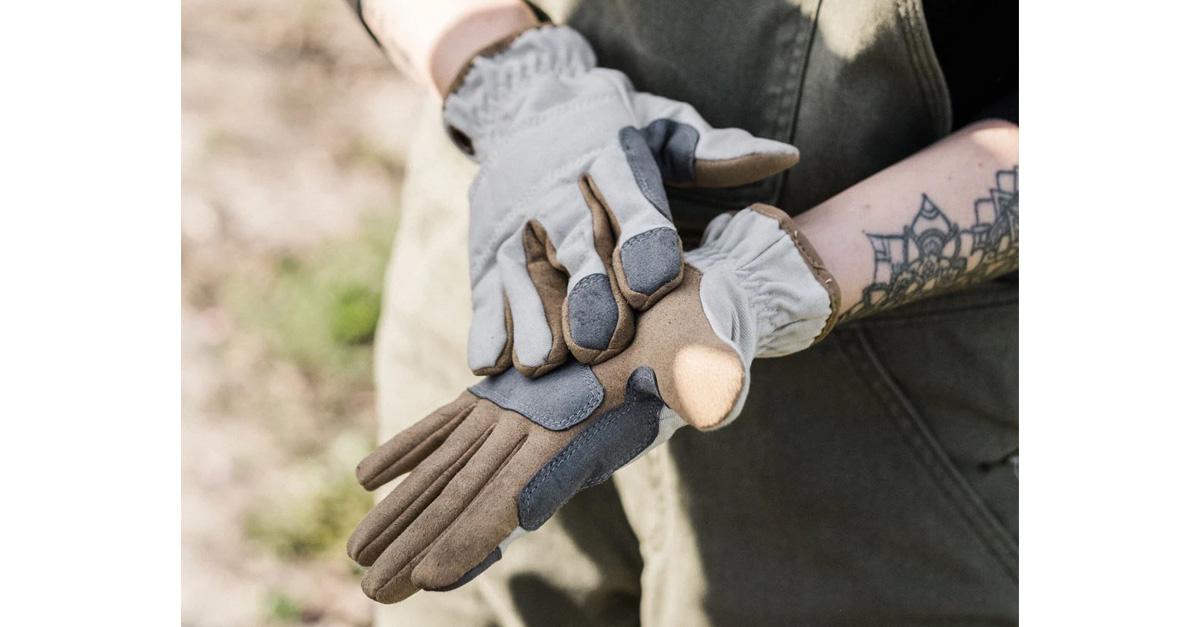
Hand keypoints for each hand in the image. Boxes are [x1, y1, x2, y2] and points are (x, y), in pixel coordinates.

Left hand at [347, 206, 839, 601]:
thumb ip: (704, 374)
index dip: (476, 531)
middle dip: (421, 543)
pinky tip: (369, 475)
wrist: (683, 313)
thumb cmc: (700, 331)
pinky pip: (449, 425)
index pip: (520, 491)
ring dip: (407, 512)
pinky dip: (411, 449)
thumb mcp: (705, 348)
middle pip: (470, 495)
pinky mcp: (508, 392)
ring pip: (450, 469)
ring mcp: (519, 413)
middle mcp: (540, 434)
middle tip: (373, 593)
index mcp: (578, 431)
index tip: (430, 576)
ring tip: (362, 556)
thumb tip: (714, 398)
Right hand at [446, 25, 799, 376]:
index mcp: (607, 154)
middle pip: (573, 242)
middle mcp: (555, 186)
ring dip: (531, 319)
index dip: (641, 242)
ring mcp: (514, 220)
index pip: (628, 199)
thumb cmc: (610, 129)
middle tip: (600, 345)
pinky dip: (487, 325)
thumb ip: (712, 151)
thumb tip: (782, 158)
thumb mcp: (660, 125)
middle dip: (586, 293)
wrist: (521, 101)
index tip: (653, 284)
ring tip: (543, 363)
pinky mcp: (484, 247)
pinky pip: (484, 287)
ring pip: (522, 272)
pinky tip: (493, 362)